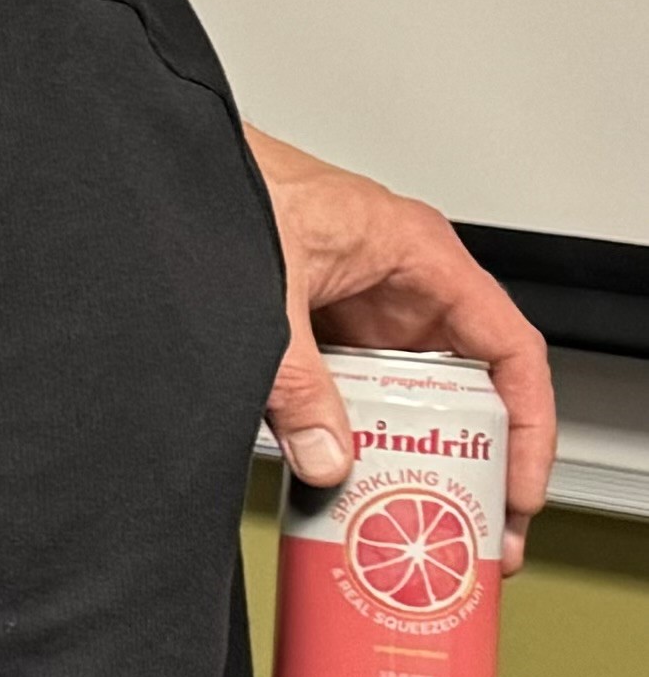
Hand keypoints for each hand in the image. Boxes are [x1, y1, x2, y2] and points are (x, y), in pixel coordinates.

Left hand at [247, 126, 554, 553]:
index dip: (526, 424)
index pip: (507, 348)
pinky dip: (345, 424)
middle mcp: (395, 276)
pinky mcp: (307, 314)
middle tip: (465, 521)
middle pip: (460, 379)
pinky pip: (345, 381)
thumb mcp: (266, 291)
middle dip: (466, 454)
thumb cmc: (221, 179)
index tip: (517, 485)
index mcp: (415, 253)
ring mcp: (351, 297)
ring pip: (400, 387)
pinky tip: (333, 465)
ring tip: (399, 509)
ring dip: (398, 444)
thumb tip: (325, 454)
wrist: (150, 156)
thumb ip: (293, 380)